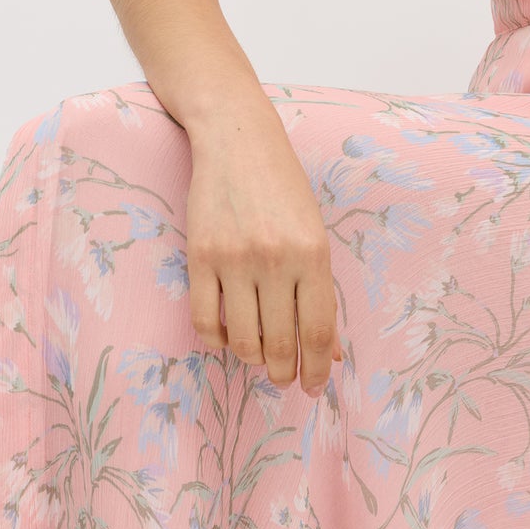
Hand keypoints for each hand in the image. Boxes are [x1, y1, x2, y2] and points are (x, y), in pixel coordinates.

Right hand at [185, 99, 343, 393]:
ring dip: (252, 359)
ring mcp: (234, 260)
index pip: (319, 330)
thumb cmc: (284, 189)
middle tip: (284, 379)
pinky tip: (228, 337)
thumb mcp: (315, 233)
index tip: (315, 386)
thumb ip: (321, 291)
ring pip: (243, 339)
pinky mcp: (199, 257)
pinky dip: (218, 340)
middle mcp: (275, 260)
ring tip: (259, 356)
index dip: (318, 368)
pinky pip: (206, 321)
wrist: (236, 142)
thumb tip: (329, 352)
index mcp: (313, 254)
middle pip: (281, 342)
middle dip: (284, 372)